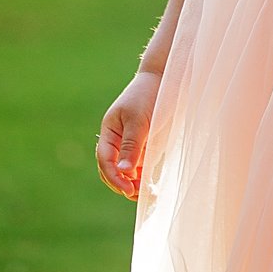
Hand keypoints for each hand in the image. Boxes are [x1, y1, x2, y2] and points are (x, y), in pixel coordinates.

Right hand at [96, 69, 161, 200]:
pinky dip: (144, 177)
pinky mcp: (145, 145)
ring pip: (127, 171)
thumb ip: (132, 145)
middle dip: (123, 184)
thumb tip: (123, 171)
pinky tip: (153, 184)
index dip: (114, 176)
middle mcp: (117, 139)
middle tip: (140, 194)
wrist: (167, 77)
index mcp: (110, 131)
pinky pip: (140, 167)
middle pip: (113, 169)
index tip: (129, 189)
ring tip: (150, 193)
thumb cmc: (149, 95)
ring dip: (134, 184)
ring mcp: (131, 143)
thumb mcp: (140, 120)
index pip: (105, 160)